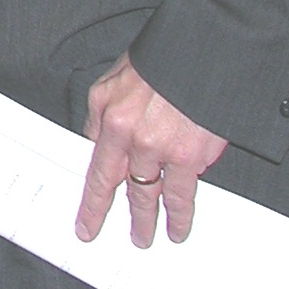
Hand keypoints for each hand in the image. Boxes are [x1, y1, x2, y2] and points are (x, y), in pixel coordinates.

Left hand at [79, 55, 227, 247]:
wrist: (202, 51)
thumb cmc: (161, 60)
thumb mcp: (114, 79)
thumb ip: (101, 113)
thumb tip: (95, 140)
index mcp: (109, 116)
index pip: (96, 170)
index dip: (92, 201)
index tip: (86, 223)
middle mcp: (131, 136)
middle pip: (122, 187)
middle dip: (119, 215)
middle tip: (118, 236)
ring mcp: (161, 148)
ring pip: (152, 194)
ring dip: (151, 220)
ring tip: (152, 237)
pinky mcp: (191, 156)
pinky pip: (183, 192)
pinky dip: (181, 212)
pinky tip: (179, 224)